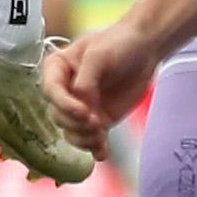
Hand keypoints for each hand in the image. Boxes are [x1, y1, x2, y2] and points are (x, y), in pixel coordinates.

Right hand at [45, 19, 160, 139]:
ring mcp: (81, 107)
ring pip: (71, 131)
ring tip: (101, 137)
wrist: (145, 49)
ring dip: (84, 138)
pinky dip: (95, 149)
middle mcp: (65, 90)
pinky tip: (102, 153)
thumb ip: (86, 80)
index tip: (83, 111)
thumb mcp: (99, 55)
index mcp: (57, 68)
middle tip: (96, 123)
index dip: (64, 105)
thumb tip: (81, 106)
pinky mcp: (98, 119)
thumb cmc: (118, 43)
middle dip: (76, 123)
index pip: (51, 92)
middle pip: (59, 116)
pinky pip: (91, 139)